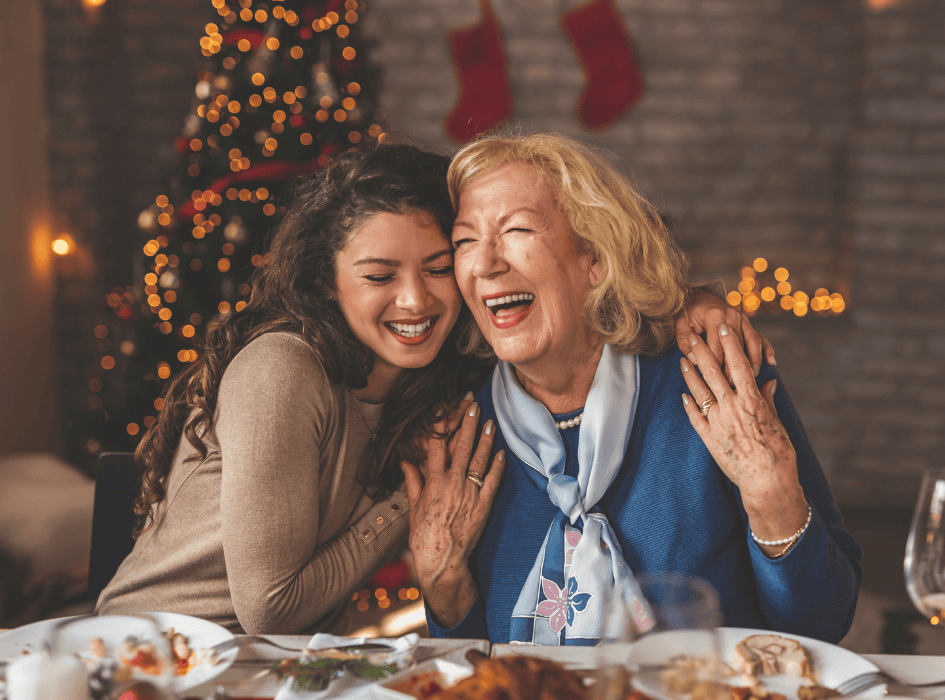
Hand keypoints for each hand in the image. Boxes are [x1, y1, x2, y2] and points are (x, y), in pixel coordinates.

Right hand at [403, 401, 505, 627]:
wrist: (442, 560)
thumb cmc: (424, 536)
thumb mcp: (414, 507)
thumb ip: (413, 481)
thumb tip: (406, 462)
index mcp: (433, 482)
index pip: (436, 445)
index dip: (441, 423)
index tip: (445, 408)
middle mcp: (452, 483)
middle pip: (461, 446)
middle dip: (467, 423)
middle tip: (472, 404)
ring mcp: (470, 493)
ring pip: (479, 459)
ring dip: (485, 439)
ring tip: (489, 422)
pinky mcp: (484, 505)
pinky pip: (493, 481)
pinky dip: (497, 465)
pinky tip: (501, 452)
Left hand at [677, 287, 774, 378]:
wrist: (698, 296)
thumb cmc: (687, 314)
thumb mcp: (680, 326)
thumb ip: (685, 344)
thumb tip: (695, 361)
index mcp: (714, 317)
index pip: (717, 348)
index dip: (716, 367)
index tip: (715, 383)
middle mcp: (731, 316)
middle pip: (736, 347)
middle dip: (735, 368)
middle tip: (733, 387)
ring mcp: (742, 319)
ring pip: (752, 342)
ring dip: (753, 360)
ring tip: (753, 377)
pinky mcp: (747, 323)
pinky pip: (759, 337)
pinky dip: (766, 349)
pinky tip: (771, 361)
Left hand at [679, 325, 806, 554]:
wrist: (768, 482)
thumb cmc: (779, 453)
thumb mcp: (777, 422)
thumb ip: (768, 399)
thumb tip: (767, 381)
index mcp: (752, 400)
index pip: (738, 365)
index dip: (730, 344)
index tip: (724, 327)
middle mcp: (733, 408)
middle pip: (713, 372)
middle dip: (701, 351)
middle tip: (691, 335)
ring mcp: (718, 423)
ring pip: (699, 391)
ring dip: (689, 374)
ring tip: (681, 359)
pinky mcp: (709, 439)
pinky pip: (695, 417)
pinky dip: (689, 404)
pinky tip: (683, 393)